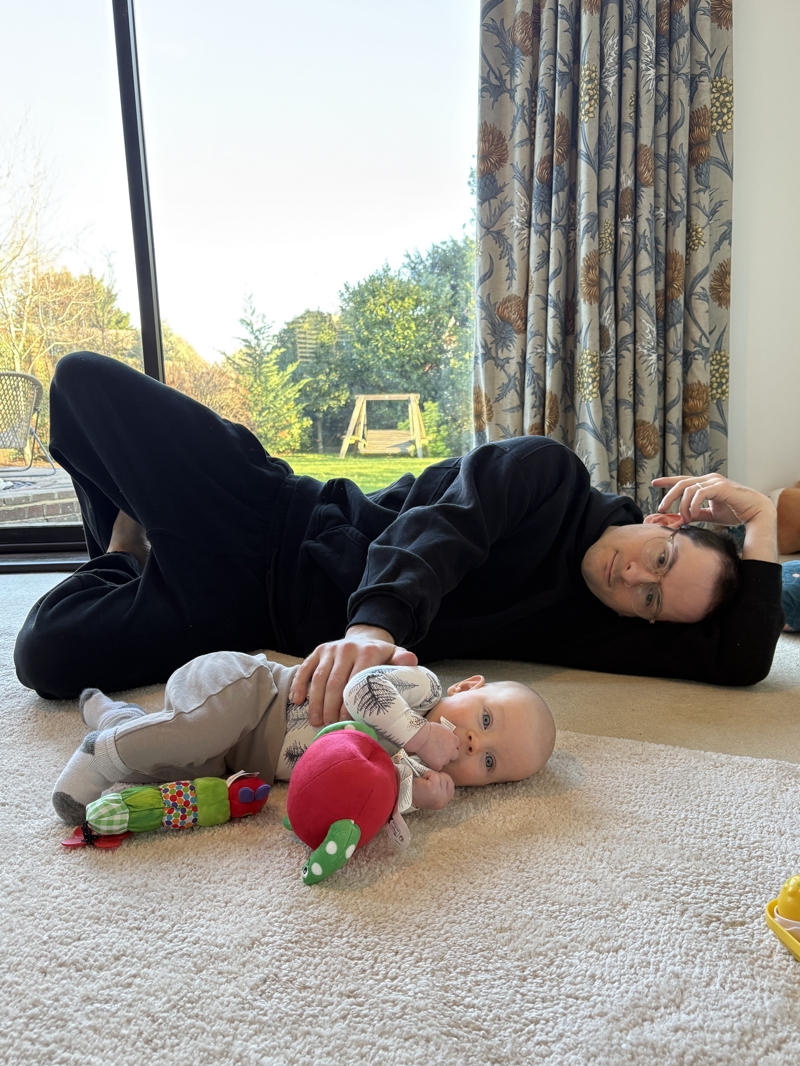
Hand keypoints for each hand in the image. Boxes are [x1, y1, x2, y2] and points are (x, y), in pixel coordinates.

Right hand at [290, 625, 417, 727]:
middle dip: (331, 707)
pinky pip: (306, 668)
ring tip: (316, 721)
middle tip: (330, 726)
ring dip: (315, 702)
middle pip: (335, 682)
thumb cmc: (381, 657)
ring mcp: (330, 649)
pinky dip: (299, 684)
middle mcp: (347, 648)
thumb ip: (403, 660)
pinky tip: (296, 701)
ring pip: (319, 678)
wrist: (365, 639)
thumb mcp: (396, 656)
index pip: (357, 680)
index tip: (348, 721)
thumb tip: (411, 661)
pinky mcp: (318, 651)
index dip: (351, 702)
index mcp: (368, 651)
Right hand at [404, 720, 458, 770]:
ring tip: (432, 755)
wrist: (421, 736)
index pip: (456, 746)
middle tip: (440, 752)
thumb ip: (446, 736)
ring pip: (445, 762)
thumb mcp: (442, 729)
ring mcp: (445, 758)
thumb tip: (444, 738)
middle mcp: (452, 750)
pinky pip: (437, 767)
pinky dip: (433, 765)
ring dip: (440, 760)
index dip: (450, 746)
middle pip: (454, 755)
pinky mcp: (438, 765)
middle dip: (448, 754)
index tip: (445, 746)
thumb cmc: (428, 729)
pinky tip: (429, 760)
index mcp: (454, 740)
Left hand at [411, 771, 453, 809]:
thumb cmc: (416, 792)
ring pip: (441, 777)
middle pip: (447, 780)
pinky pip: (435, 775)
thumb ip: (441, 788)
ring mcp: (439, 795)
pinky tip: (422, 780)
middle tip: (427, 782)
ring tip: (424, 781)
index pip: (451, 785)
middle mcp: (444, 800)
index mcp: (444, 801)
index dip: (443, 780)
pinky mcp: (433, 789)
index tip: (433, 781)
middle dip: (437, 777)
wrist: (404, 795)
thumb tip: (443, 775)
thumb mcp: (433, 793)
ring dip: (432, 776)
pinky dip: (428, 774)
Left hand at [652, 472, 777, 562]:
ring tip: (684, 518)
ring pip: (688, 488)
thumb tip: (682, 518)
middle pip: (681, 483)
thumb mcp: (711, 514)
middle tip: (661, 509)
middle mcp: (709, 479)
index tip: (654, 483)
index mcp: (706, 484)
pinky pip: (699, 493)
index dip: (668, 481)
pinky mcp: (720, 487)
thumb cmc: (735, 511)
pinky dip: (692, 504)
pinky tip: (692, 515)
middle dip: (668, 496)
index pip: (683, 480)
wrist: (756, 512)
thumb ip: (697, 513)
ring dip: (682, 505)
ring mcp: (714, 481)